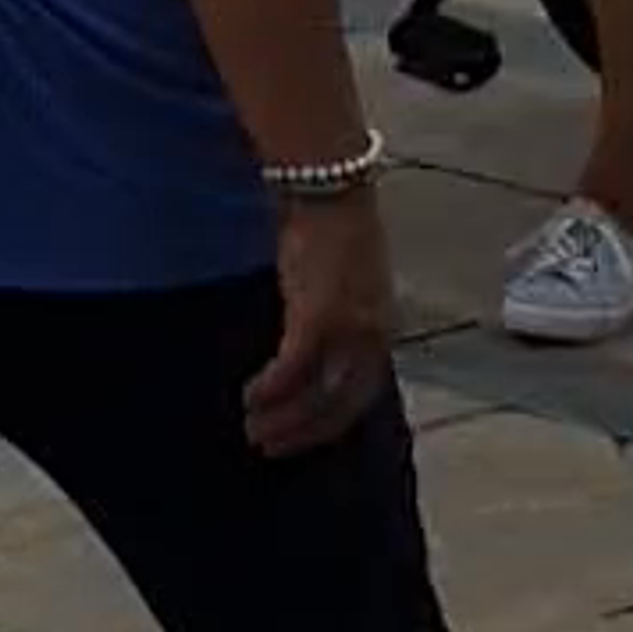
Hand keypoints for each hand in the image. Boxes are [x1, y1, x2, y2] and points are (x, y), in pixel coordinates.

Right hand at [245, 190, 395, 459]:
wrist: (330, 185)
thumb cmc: (334, 224)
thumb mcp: (348, 278)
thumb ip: (341, 313)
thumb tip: (316, 344)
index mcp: (382, 329)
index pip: (361, 396)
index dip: (329, 422)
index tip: (300, 437)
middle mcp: (372, 337)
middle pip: (340, 405)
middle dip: (304, 431)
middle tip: (269, 447)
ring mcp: (347, 329)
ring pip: (317, 394)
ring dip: (284, 418)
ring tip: (253, 430)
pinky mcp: (317, 316)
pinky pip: (293, 368)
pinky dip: (272, 389)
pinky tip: (250, 397)